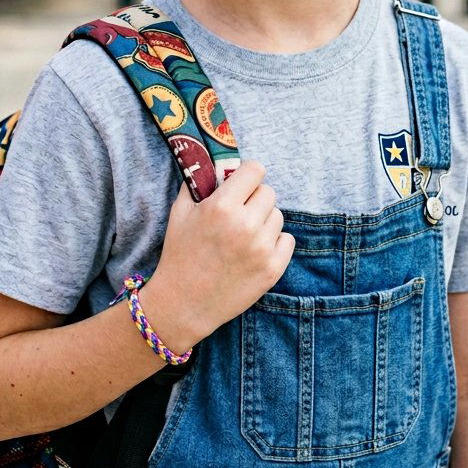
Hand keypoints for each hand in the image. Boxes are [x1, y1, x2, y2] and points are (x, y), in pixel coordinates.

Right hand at [140, 162, 294, 350]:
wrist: (183, 304)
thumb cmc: (180, 254)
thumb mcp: (180, 211)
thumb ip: (198, 182)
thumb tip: (215, 163)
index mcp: (222, 206)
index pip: (255, 170)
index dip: (247, 175)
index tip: (241, 183)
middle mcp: (246, 225)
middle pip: (269, 192)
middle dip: (254, 198)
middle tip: (239, 212)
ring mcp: (262, 249)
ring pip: (278, 216)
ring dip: (263, 220)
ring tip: (243, 235)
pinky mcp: (273, 270)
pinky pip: (287, 240)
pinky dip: (274, 242)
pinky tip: (255, 250)